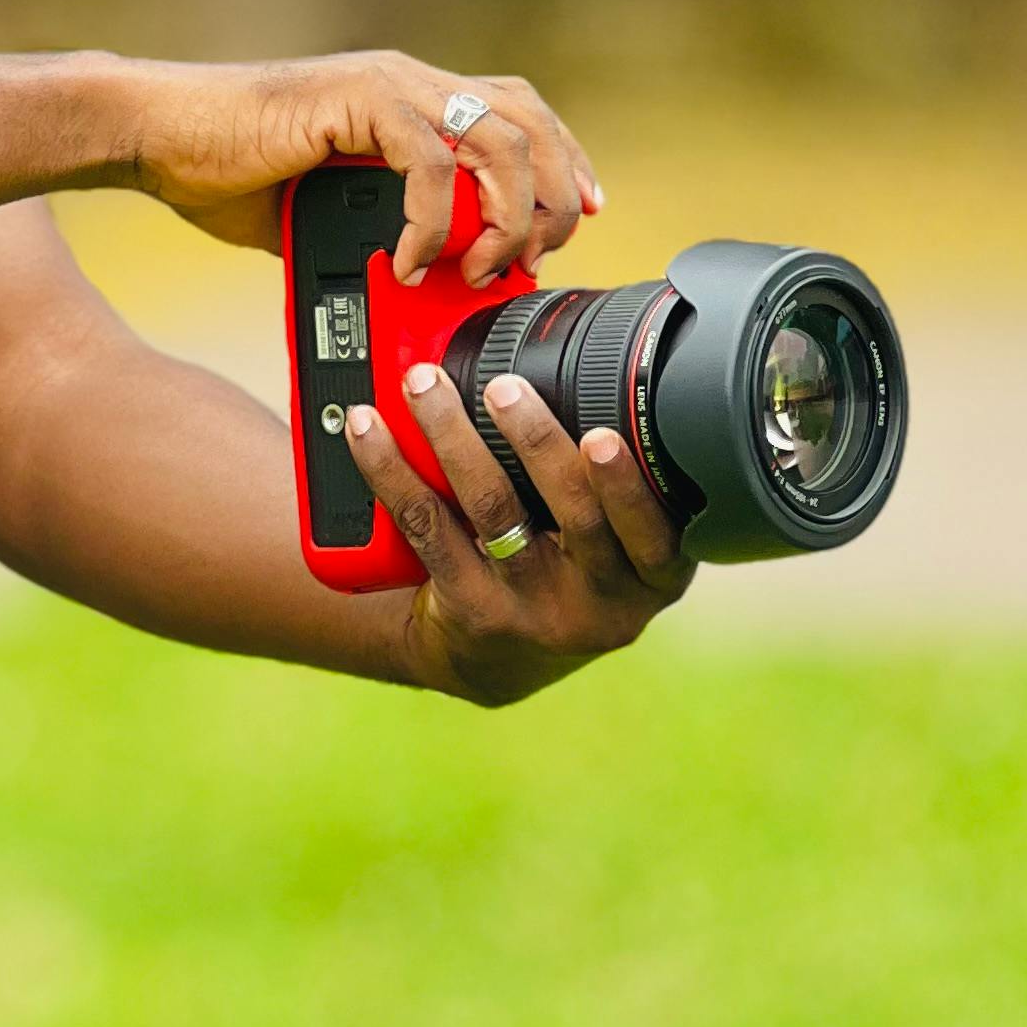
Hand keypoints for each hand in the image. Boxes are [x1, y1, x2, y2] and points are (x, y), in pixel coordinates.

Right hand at [133, 51, 598, 287]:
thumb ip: (377, 230)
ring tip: (481, 269)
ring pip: (497, 139)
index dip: (562, 161)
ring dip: (506, 214)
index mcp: (410, 98)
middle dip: (553, 195)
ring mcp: (386, 85)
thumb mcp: (323, 214)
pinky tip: (412, 262)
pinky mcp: (355, 101)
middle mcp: (410, 81)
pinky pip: (428, 163)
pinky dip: (433, 223)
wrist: (156, 136)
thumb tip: (420, 285)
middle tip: (539, 258)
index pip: (519, 114)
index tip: (578, 219)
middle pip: (528, 122)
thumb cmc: (221, 171)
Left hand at [348, 362, 689, 706]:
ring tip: (426, 387)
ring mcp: (534, 609)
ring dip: (455, 438)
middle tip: (504, 388)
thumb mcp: (623, 551)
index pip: (652, 532)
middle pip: (573, 514)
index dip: (626, 485)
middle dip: (537, 441)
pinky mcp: (470, 609)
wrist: (502, 661)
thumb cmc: (572, 576)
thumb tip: (599, 365)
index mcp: (654, 576)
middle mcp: (602, 601)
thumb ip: (625, 490)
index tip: (604, 436)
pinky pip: (427, 529)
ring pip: (492, 511)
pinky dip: (394, 470)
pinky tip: (371, 430)